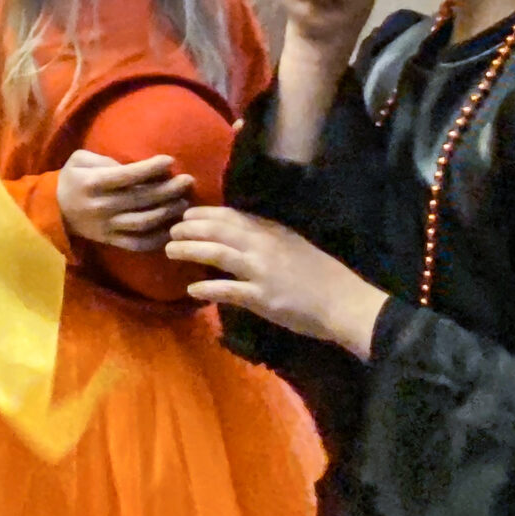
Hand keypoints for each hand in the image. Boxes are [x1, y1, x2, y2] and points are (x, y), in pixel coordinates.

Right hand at [57, 150, 194, 250]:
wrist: (53, 210)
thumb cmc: (72, 179)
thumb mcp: (81, 160)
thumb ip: (106, 160)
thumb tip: (136, 168)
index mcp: (94, 183)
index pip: (127, 176)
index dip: (151, 168)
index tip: (170, 160)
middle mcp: (102, 206)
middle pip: (141, 199)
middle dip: (168, 189)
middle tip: (188, 181)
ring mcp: (107, 227)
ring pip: (144, 223)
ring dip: (167, 213)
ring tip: (183, 202)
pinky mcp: (111, 241)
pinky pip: (138, 244)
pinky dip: (158, 239)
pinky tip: (172, 229)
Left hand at [166, 206, 387, 358]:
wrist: (344, 302)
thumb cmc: (323, 275)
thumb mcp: (295, 246)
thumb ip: (269, 238)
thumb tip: (241, 234)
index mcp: (273, 232)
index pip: (232, 216)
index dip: (206, 213)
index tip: (187, 213)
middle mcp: (264, 246)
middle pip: (219, 230)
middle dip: (190, 227)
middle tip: (171, 229)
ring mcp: (262, 271)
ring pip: (217, 253)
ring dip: (190, 249)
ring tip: (170, 250)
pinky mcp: (262, 298)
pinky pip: (228, 290)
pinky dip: (207, 288)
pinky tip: (192, 289)